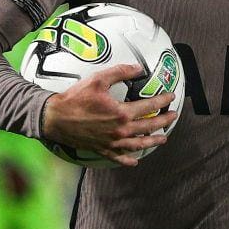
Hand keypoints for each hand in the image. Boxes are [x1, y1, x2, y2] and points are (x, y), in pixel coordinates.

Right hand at [42, 63, 176, 166]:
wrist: (55, 118)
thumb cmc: (76, 98)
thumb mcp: (99, 79)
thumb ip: (121, 72)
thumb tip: (139, 68)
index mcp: (122, 113)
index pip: (149, 106)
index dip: (162, 100)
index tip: (170, 97)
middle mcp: (120, 131)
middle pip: (148, 127)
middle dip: (164, 121)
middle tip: (173, 116)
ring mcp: (112, 142)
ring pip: (138, 144)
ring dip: (153, 141)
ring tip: (163, 138)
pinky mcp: (102, 149)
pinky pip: (119, 157)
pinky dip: (129, 160)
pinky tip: (136, 160)